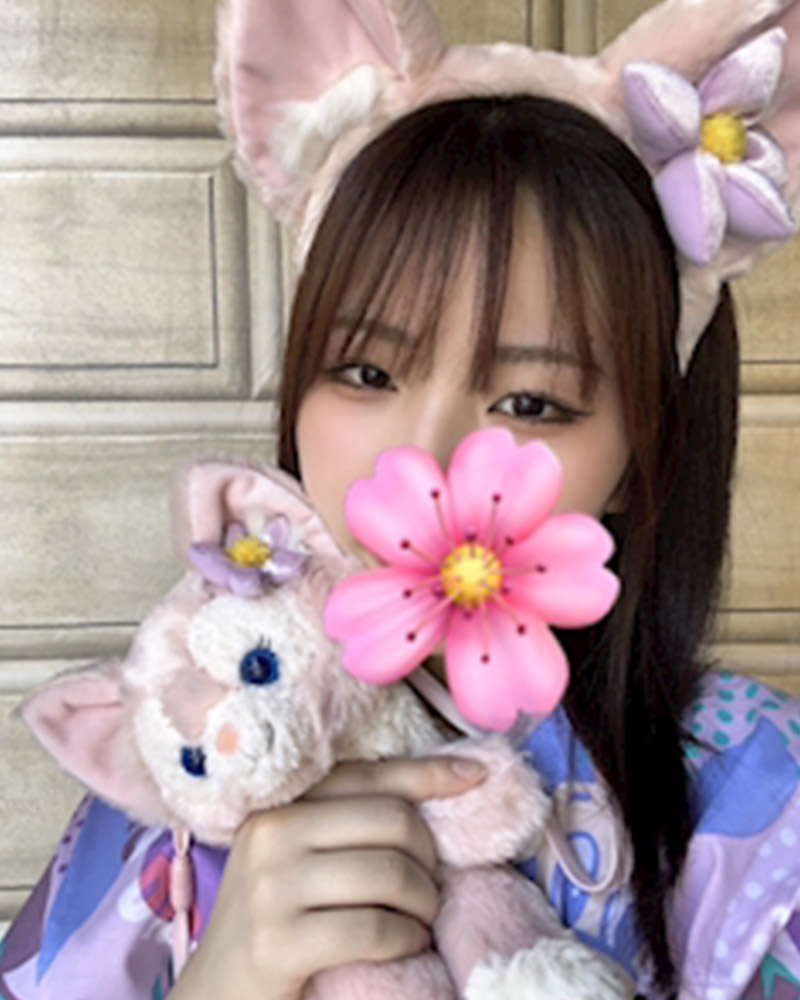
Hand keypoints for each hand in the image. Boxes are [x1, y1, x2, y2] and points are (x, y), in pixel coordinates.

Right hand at [168, 755, 485, 999]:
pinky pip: (373, 928)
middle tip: (430, 887)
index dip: (427, 772)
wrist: (214, 995)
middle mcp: (272, 833)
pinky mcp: (278, 943)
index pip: (368, 775)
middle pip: (390, 820)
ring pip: (389, 872)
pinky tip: (404, 945)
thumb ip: (349, 825)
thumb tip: (442, 783)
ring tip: (420, 920)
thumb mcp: (299, 860)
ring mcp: (271, 888)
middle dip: (428, 856)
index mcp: (280, 806)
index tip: (474, 774)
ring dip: (424, 903)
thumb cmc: (273, 922)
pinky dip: (404, 938)